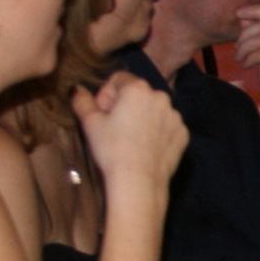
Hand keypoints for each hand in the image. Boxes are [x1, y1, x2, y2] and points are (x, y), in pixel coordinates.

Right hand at [73, 74, 187, 200]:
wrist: (138, 181)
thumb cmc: (111, 149)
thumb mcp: (90, 123)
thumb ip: (82, 101)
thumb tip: (76, 89)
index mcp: (138, 88)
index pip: (118, 79)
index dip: (106, 95)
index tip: (102, 114)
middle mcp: (161, 96)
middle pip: (138, 93)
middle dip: (124, 105)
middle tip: (114, 127)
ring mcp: (176, 116)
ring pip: (154, 109)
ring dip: (142, 117)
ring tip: (131, 139)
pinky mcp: (183, 133)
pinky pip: (167, 126)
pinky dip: (157, 132)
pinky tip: (146, 147)